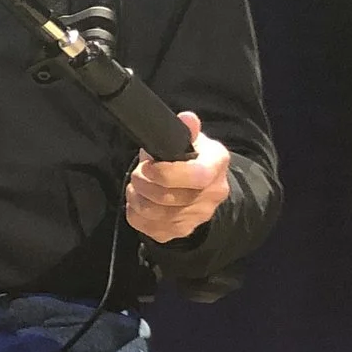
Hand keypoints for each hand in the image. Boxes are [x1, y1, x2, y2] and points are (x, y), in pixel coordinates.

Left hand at [125, 111, 231, 243]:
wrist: (201, 189)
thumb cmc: (191, 158)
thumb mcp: (192, 140)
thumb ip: (188, 130)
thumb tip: (187, 119)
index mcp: (216, 166)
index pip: (197, 176)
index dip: (166, 174)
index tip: (148, 166)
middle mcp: (212, 195)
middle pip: (168, 198)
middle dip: (143, 183)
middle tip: (138, 172)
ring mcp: (197, 217)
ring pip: (155, 214)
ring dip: (136, 197)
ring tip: (137, 185)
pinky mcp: (180, 232)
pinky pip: (148, 229)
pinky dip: (135, 213)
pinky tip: (139, 200)